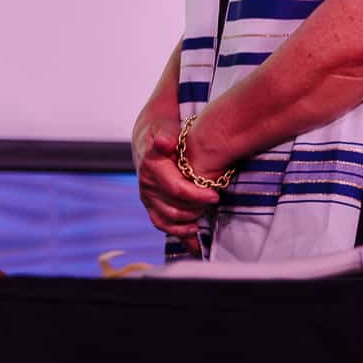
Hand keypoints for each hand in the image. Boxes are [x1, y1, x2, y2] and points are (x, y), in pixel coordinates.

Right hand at [132, 116, 218, 243]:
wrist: (150, 142)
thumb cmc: (165, 135)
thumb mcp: (165, 129)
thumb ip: (166, 136)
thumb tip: (164, 143)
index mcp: (151, 167)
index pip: (176, 189)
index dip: (198, 196)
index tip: (215, 195)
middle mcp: (147, 185)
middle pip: (176, 208)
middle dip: (198, 207)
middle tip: (213, 200)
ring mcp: (147, 197)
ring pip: (170, 219)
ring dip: (190, 219)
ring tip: (206, 212)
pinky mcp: (151, 206)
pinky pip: (162, 225)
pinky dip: (179, 233)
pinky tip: (195, 233)